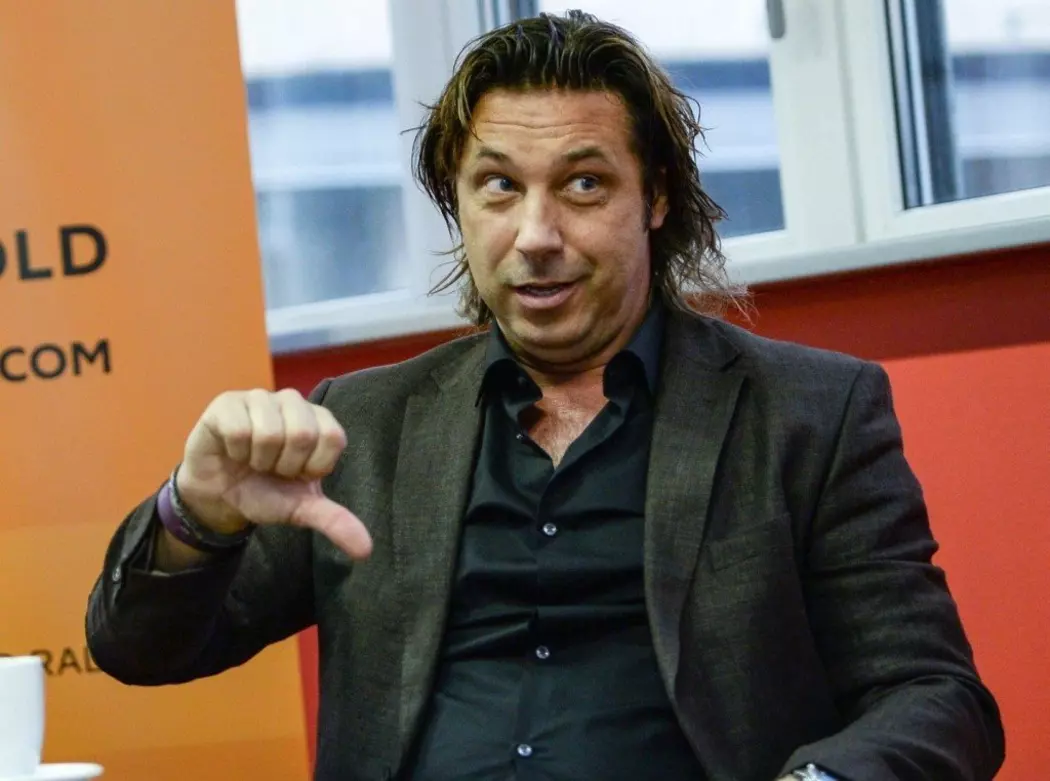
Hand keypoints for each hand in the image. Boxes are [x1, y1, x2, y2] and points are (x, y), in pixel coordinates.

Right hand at [176, 388, 371, 559]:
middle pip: (302, 433)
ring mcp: (260, 398)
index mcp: (320, 421)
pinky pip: (238, 430)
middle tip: (271, 468)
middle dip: (283, 465)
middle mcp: (294, 402)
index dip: (311, 466)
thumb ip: (335, 522)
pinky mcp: (228, 403)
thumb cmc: (265, 492)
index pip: (332, 438)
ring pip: (269, 432)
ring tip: (252, 460)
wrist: (219, 496)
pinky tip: (233, 451)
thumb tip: (365, 550)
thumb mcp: (302, 509)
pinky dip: (235, 451)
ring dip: (258, 460)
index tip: (296, 474)